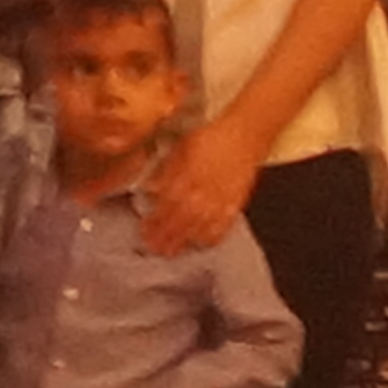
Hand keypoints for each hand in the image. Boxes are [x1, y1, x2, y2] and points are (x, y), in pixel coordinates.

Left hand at [144, 115, 269, 255]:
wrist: (244, 135)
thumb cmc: (211, 138)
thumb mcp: (180, 149)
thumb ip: (166, 172)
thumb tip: (151, 188)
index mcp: (185, 179)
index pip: (165, 207)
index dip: (153, 222)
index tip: (142, 232)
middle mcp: (201, 194)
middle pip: (179, 222)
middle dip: (164, 237)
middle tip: (153, 249)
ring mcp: (220, 201)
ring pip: (198, 228)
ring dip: (183, 241)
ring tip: (171, 252)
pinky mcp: (236, 204)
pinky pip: (223, 226)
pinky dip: (211, 237)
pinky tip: (202, 244)